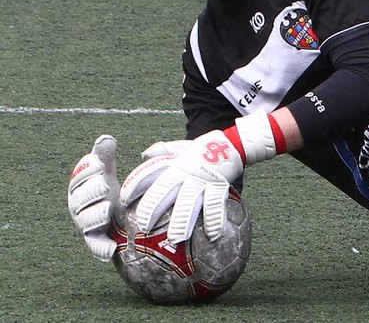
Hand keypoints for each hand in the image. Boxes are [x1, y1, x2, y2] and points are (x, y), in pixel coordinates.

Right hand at [68, 134, 120, 260]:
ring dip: (96, 215)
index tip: (101, 164)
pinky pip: (95, 245)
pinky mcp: (96, 240)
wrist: (119, 215)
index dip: (88, 170)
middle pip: (79, 199)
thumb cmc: (109, 187)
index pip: (79, 177)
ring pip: (86, 222)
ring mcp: (86, 224)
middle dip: (92, 191)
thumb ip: (105, 155)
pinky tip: (111, 249)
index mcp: (79, 186)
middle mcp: (78, 206)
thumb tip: (105, 139)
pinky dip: (101, 248)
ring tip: (108, 210)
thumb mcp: (107, 170)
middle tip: (106, 185)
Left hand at [121, 130, 244, 244]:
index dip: (135, 185)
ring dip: (182, 221)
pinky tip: (213, 235)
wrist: (232, 142)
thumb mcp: (183, 147)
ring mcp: (202, 180)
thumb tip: (145, 154)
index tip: (123, 199)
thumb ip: (165, 151)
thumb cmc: (204, 148)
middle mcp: (185, 172)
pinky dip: (214, 219)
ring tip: (175, 239)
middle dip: (153, 208)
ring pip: (189, 202)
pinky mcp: (219, 185)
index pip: (150, 173)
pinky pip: (215, 204)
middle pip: (165, 190)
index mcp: (174, 164)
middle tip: (144, 227)